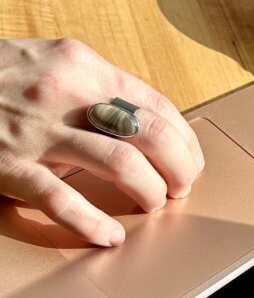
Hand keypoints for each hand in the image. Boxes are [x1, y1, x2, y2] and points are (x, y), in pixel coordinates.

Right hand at [0, 38, 203, 245]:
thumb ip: (90, 86)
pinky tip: (109, 235)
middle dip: (179, 167)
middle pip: (152, 133)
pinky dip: (93, 222)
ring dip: (150, 192)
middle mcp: (65, 93)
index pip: (156, 104)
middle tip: (180, 188)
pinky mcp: (7, 167)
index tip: (191, 160)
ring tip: (153, 205)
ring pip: (122, 164)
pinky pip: (62, 200)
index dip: (184, 139)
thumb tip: (142, 121)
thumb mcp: (44, 62)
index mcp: (80, 64)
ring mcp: (36, 131)